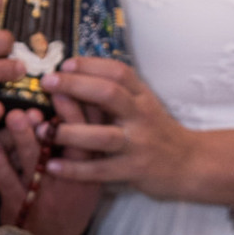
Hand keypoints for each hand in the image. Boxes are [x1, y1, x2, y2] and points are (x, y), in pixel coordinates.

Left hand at [0, 96, 102, 234]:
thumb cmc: (69, 200)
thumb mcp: (88, 175)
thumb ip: (86, 141)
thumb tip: (86, 97)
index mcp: (91, 170)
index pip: (92, 135)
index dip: (82, 109)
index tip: (73, 85)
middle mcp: (71, 182)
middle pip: (69, 148)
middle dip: (59, 122)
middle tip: (50, 95)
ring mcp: (44, 193)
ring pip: (34, 163)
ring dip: (24, 138)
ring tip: (17, 116)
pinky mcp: (18, 203)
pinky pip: (6, 179)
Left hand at [42, 57, 202, 200]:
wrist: (191, 164)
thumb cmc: (158, 133)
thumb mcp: (143, 106)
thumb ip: (118, 93)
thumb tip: (78, 74)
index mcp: (142, 97)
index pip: (118, 72)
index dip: (90, 65)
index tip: (64, 64)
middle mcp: (141, 116)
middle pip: (109, 94)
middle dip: (75, 85)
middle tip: (47, 82)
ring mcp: (139, 144)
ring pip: (103, 136)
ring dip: (69, 132)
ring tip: (42, 130)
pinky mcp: (135, 170)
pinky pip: (101, 170)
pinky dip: (75, 169)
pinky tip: (53, 165)